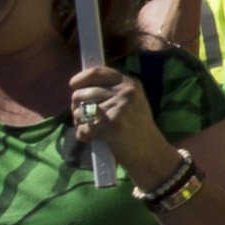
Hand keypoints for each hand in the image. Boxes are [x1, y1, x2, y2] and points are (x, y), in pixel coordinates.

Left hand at [68, 64, 177, 180]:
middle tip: (86, 117)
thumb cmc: (137, 128)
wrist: (151, 152)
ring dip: (80, 123)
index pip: (96, 72)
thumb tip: (80, 88)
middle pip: (81, 93)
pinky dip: (84, 136)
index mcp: (130, 83)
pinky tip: (95, 139)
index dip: (80, 79)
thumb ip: (111, 90)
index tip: (74, 86)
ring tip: (93, 130)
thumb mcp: (132, 101)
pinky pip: (82, 129)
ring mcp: (119, 107)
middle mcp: (125, 92)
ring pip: (78, 111)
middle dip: (77, 107)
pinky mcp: (111, 125)